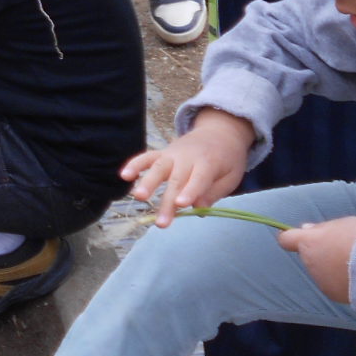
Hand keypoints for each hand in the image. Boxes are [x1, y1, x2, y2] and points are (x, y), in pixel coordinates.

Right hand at [122, 109, 254, 225]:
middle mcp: (187, 157)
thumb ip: (214, 193)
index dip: (190, 191)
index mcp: (208, 162)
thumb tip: (198, 209)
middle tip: (161, 223)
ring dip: (147, 182)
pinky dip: (134, 164)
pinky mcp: (162, 153)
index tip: (181, 204)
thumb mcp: (231, 177)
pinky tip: (124, 176)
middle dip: (167, 201)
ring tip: (138, 197)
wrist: (219, 131)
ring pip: (158, 168)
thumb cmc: (227, 160)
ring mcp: (172, 154)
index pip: (198, 179)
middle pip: (176, 180)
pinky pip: (146, 157)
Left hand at [279, 218, 355, 304]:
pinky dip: (339, 281)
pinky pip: (332, 284)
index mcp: (309, 243)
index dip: (291, 237)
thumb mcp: (343, 224)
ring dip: (330, 267)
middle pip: (309, 256)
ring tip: (353, 264)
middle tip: (341, 250)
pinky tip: (355, 277)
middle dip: (320, 252)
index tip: (300, 236)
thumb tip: (305, 229)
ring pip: (321, 271)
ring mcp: (320, 280)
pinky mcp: (332, 294)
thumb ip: (322, 228)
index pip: (286, 239)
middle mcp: (309, 262)